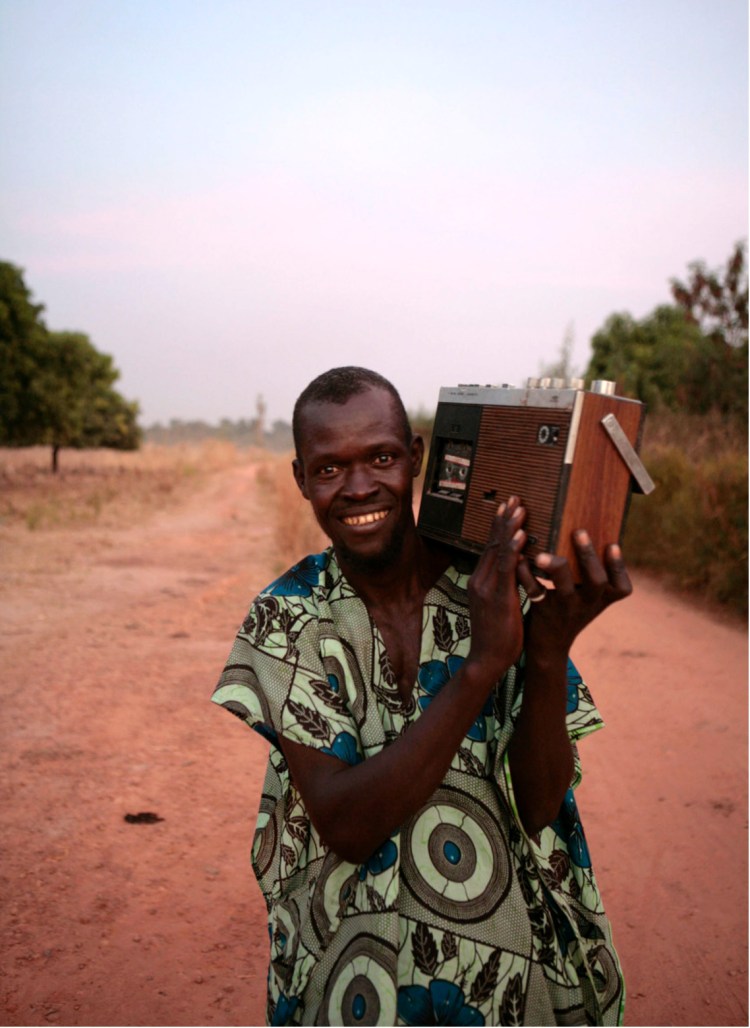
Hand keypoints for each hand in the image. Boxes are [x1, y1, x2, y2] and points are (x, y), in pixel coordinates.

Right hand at [467, 496, 526, 672]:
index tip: (508, 508)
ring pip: (498, 550)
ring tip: (520, 507)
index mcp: (480, 581)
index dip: (500, 527)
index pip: (491, 548)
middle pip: (493, 543)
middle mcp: (479, 580)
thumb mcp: (502, 607)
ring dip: (510, 527)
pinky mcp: (496, 596)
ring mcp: (486, 587)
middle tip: (514, 498)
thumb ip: (507, 588)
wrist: (487, 661)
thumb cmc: (499, 638)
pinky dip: (513, 548)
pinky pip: (506, 568)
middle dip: (504, 519)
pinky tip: (521, 534)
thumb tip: (521, 574)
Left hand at [517, 530, 631, 657]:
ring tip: (542, 553)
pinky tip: (521, 558)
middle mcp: (586, 604)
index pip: (621, 587)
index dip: (619, 567)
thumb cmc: (570, 609)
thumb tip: (591, 530)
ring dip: (554, 566)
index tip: (613, 544)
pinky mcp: (542, 610)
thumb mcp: (588, 598)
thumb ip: (591, 575)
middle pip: (596, 582)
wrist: (549, 644)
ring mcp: (565, 608)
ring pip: (565, 588)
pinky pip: (535, 591)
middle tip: (579, 531)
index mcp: (601, 599)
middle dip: (588, 556)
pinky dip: (525, 574)